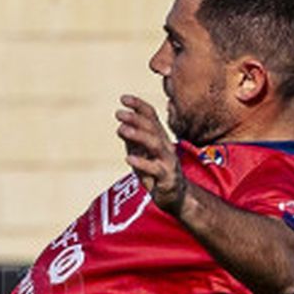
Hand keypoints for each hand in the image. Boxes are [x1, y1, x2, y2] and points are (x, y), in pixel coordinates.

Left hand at [116, 94, 187, 212]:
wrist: (174, 196)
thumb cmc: (155, 171)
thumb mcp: (141, 154)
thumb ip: (132, 140)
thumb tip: (121, 126)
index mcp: (159, 137)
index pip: (151, 116)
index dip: (139, 106)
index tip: (123, 98)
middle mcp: (165, 145)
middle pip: (152, 128)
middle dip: (136, 119)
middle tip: (119, 113)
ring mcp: (167, 161)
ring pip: (155, 145)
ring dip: (138, 136)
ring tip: (121, 130)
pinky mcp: (166, 177)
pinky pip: (155, 169)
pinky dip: (142, 163)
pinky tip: (129, 158)